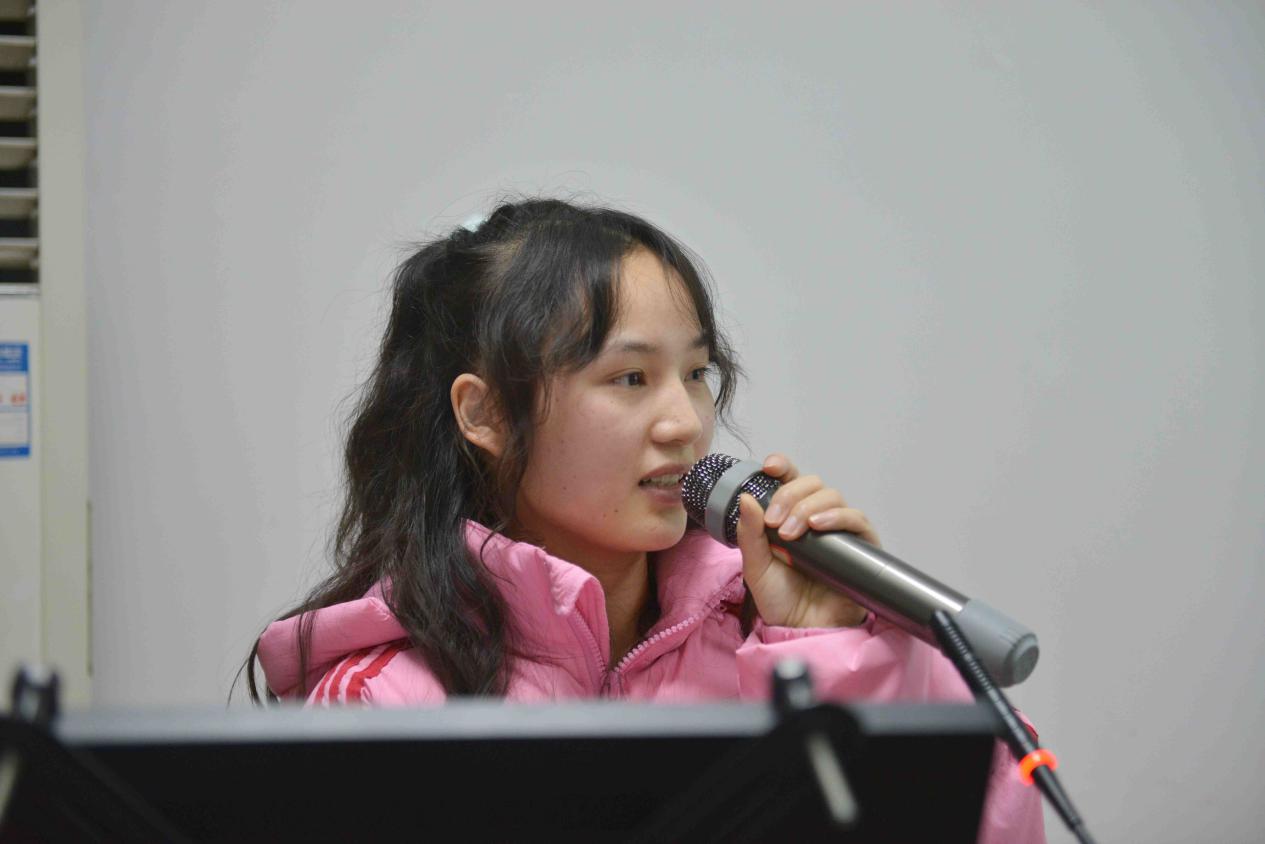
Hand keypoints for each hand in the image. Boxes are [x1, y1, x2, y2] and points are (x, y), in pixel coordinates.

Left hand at [735, 453, 878, 628]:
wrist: (803, 631)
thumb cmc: (781, 600)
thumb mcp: (755, 567)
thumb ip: (749, 534)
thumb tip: (747, 498)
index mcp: (788, 517)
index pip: (790, 480)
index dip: (782, 466)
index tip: (769, 467)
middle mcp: (814, 519)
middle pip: (811, 484)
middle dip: (789, 495)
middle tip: (774, 521)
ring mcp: (838, 531)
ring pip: (831, 496)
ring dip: (807, 508)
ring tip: (790, 533)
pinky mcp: (860, 546)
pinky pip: (856, 519)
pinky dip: (837, 516)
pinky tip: (818, 526)